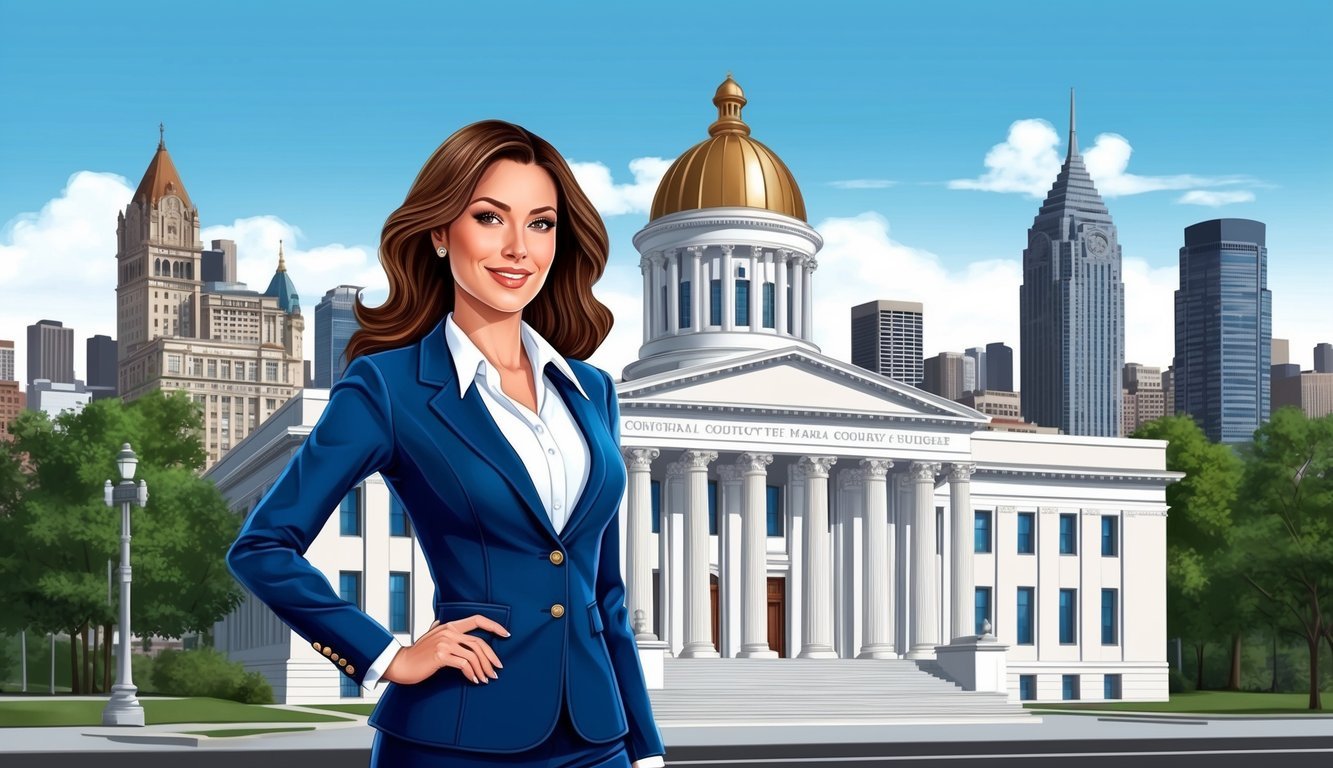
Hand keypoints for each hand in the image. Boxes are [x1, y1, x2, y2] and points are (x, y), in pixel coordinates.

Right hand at [382, 615, 509, 684]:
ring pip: (473, 655)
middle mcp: (449, 632)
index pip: (477, 620)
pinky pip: (464, 664)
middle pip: (479, 643)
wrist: (400, 664)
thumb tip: (438, 622)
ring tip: (486, 679)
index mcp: (449, 626)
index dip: (494, 626)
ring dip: (483, 669)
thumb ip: (435, 630)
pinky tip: (474, 680)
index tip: (506, 635)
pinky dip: (472, 673)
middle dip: (491, 657)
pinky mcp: (441, 656)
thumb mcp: (427, 637)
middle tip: (496, 670)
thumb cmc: (415, 654)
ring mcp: (445, 643)